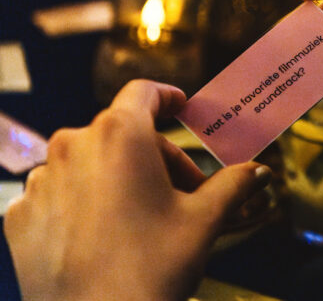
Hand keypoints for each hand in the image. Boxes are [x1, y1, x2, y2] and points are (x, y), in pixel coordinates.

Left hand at [3, 80, 271, 300]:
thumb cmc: (151, 269)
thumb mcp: (204, 221)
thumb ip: (234, 185)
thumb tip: (260, 171)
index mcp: (120, 136)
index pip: (143, 92)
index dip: (167, 96)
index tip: (181, 105)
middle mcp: (73, 146)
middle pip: (123, 133)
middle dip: (158, 156)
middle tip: (185, 193)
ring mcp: (41, 180)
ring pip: (90, 161)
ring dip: (120, 176)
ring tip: (145, 216)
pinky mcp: (21, 214)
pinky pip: (61, 191)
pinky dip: (86, 201)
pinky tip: (107, 234)